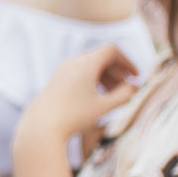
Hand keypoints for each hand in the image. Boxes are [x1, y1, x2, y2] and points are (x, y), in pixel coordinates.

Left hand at [16, 44, 139, 151]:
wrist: (41, 127)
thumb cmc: (75, 117)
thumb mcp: (104, 106)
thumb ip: (123, 95)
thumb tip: (134, 87)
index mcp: (85, 63)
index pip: (111, 50)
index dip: (127, 61)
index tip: (136, 76)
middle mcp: (72, 62)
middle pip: (101, 58)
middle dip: (117, 71)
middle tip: (127, 89)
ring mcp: (62, 70)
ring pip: (90, 66)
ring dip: (106, 77)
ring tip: (115, 96)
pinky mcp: (56, 80)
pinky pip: (80, 73)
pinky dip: (93, 81)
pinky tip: (98, 98)